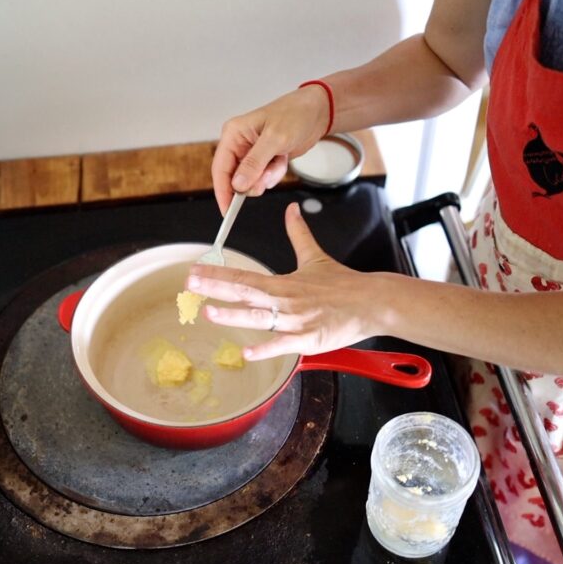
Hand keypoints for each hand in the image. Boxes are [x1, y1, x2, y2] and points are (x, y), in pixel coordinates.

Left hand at [186, 202, 379, 359]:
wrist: (372, 303)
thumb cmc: (344, 284)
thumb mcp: (316, 257)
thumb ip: (298, 234)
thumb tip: (291, 210)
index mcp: (282, 283)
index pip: (243, 276)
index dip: (217, 273)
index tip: (195, 271)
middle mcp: (285, 300)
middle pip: (245, 292)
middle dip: (215, 288)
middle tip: (191, 285)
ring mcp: (295, 321)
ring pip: (259, 318)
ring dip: (233, 316)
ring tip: (209, 313)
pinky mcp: (308, 340)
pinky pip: (283, 345)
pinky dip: (265, 350)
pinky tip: (246, 354)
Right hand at [211, 85, 330, 214]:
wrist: (316, 112)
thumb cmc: (295, 114)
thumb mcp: (274, 139)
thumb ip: (254, 163)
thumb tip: (237, 184)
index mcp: (234, 134)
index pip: (220, 169)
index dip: (222, 192)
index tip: (227, 211)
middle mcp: (239, 144)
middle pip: (235, 178)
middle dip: (254, 181)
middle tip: (268, 176)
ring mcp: (251, 153)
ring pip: (252, 181)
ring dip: (268, 176)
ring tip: (280, 160)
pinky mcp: (263, 159)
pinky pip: (264, 178)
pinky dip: (275, 173)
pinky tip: (283, 159)